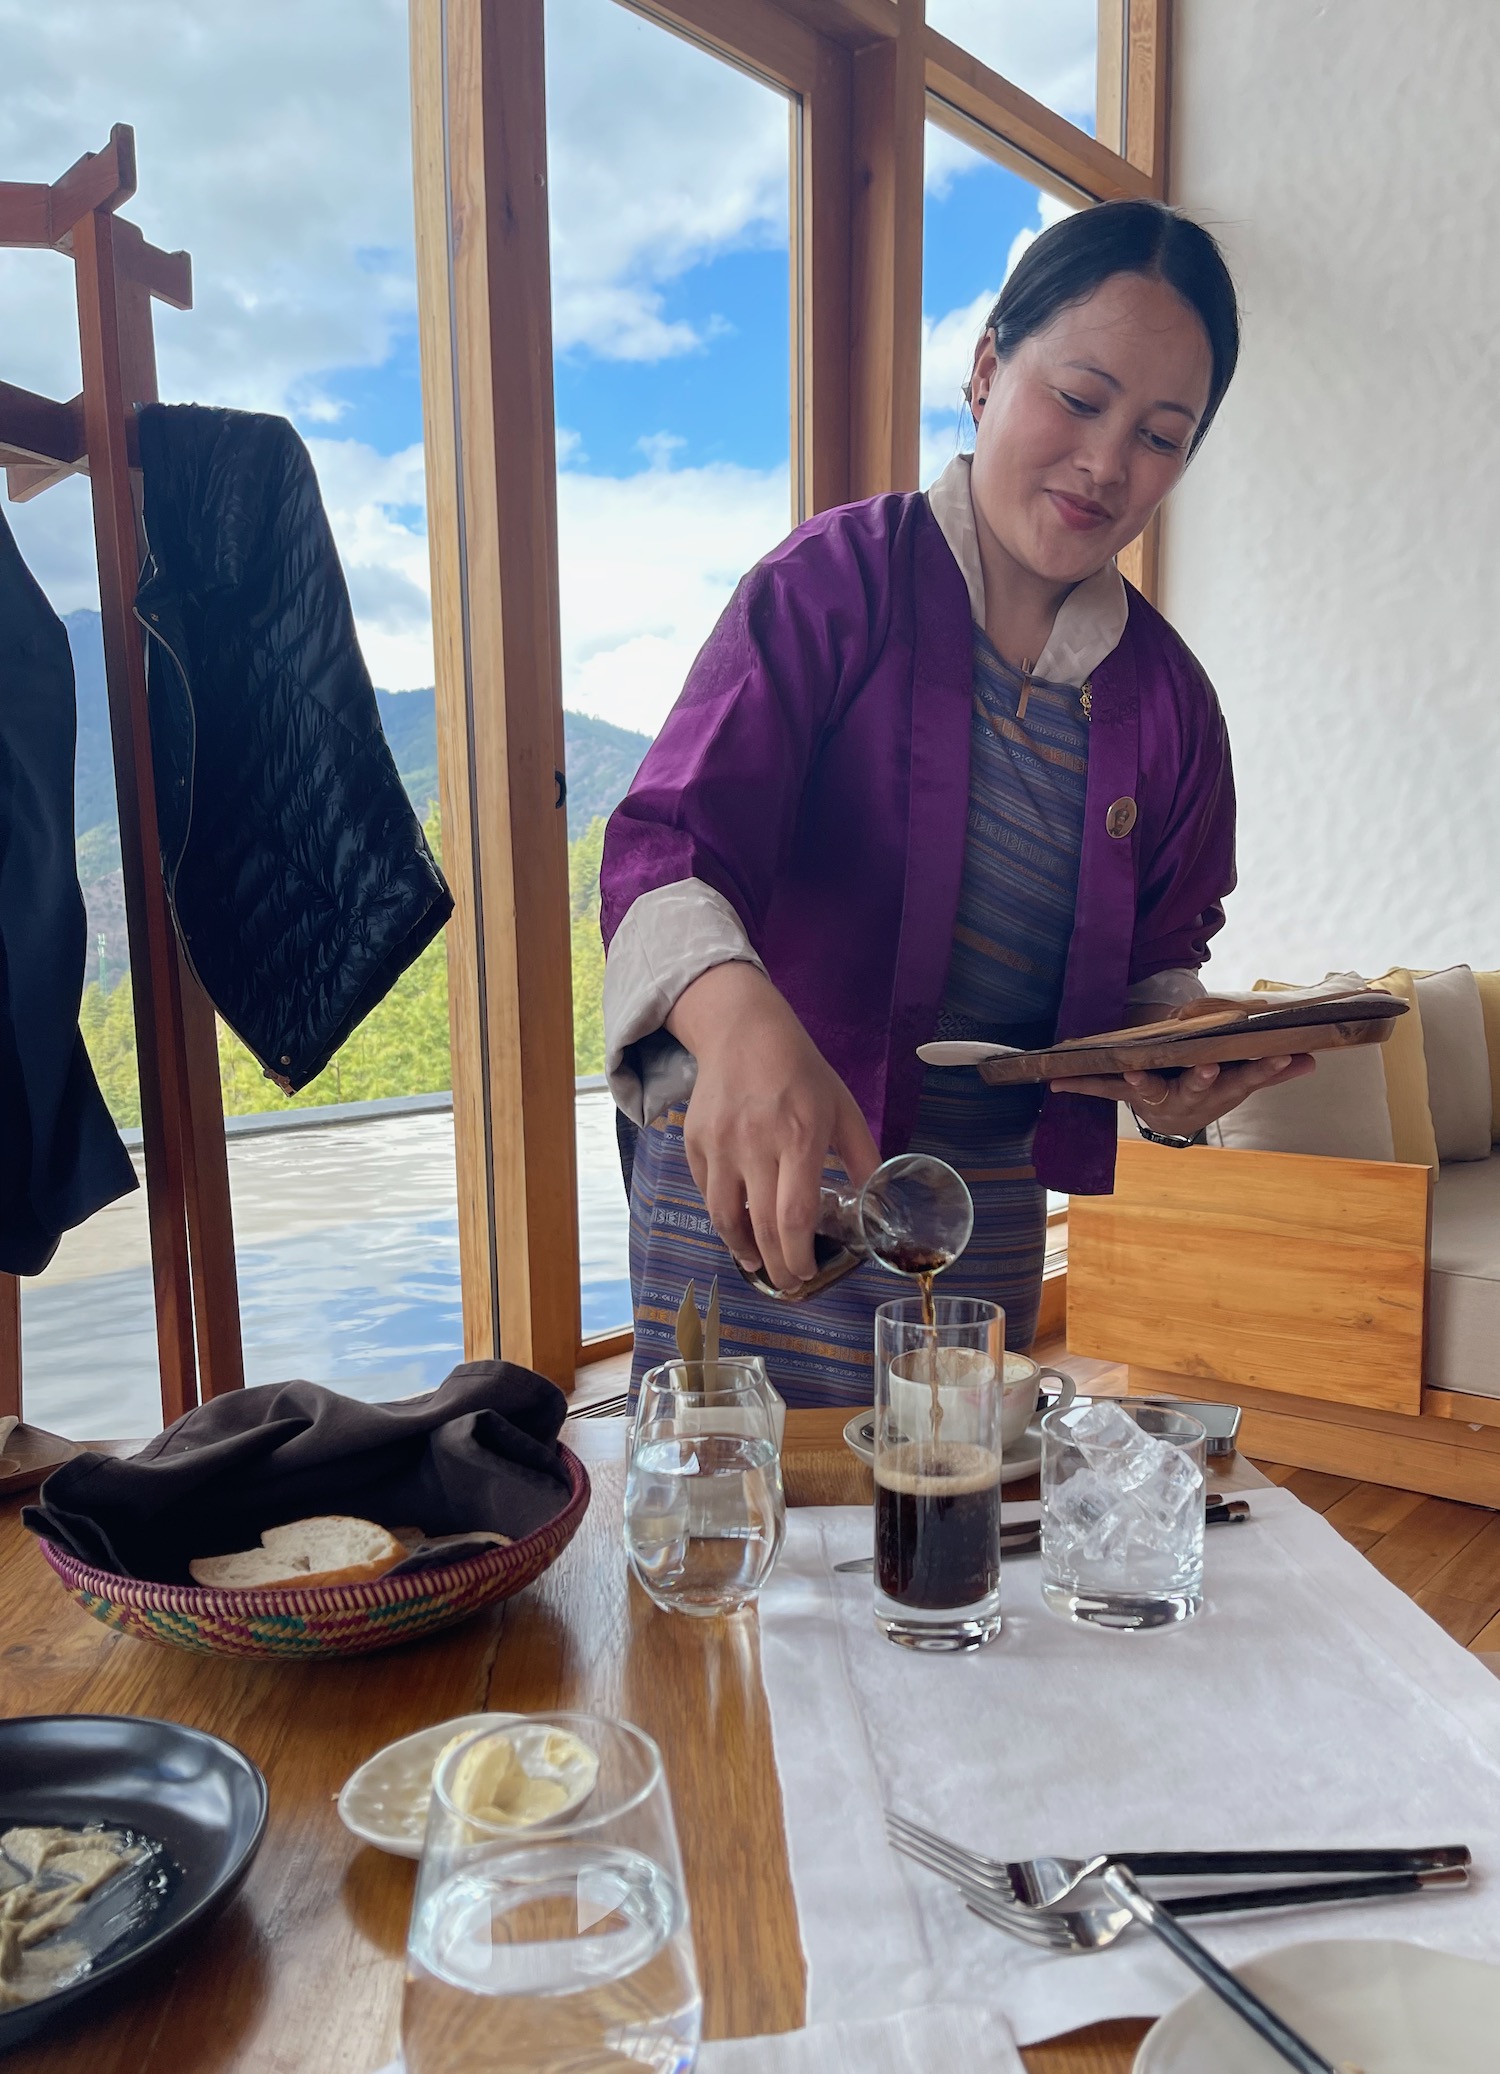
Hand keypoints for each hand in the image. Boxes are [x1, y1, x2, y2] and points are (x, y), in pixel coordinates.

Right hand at [666, 963, 880, 1290]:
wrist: (743, 1031)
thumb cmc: (800, 1071)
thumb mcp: (843, 1108)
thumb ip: (862, 1157)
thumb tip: (879, 1202)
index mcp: (799, 1138)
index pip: (795, 1216)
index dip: (799, 1255)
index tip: (806, 1274)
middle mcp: (755, 1145)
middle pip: (761, 1227)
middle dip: (776, 1266)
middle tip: (787, 1284)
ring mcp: (720, 1145)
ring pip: (724, 1218)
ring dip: (743, 1250)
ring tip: (759, 1263)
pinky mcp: (695, 1142)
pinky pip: (707, 1192)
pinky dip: (723, 1217)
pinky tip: (739, 1226)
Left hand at [1048, 1052, 1316, 1136]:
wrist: (1176, 1118)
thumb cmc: (1210, 1090)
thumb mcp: (1243, 1080)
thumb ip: (1272, 1069)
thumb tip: (1311, 1056)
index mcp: (1222, 1089)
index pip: (1250, 1077)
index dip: (1265, 1070)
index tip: (1280, 1058)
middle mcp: (1190, 1096)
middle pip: (1200, 1086)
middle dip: (1203, 1077)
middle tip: (1209, 1066)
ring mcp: (1157, 1097)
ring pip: (1151, 1090)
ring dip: (1142, 1080)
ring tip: (1132, 1070)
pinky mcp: (1128, 1095)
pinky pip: (1103, 1089)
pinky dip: (1080, 1086)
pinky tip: (1056, 1082)